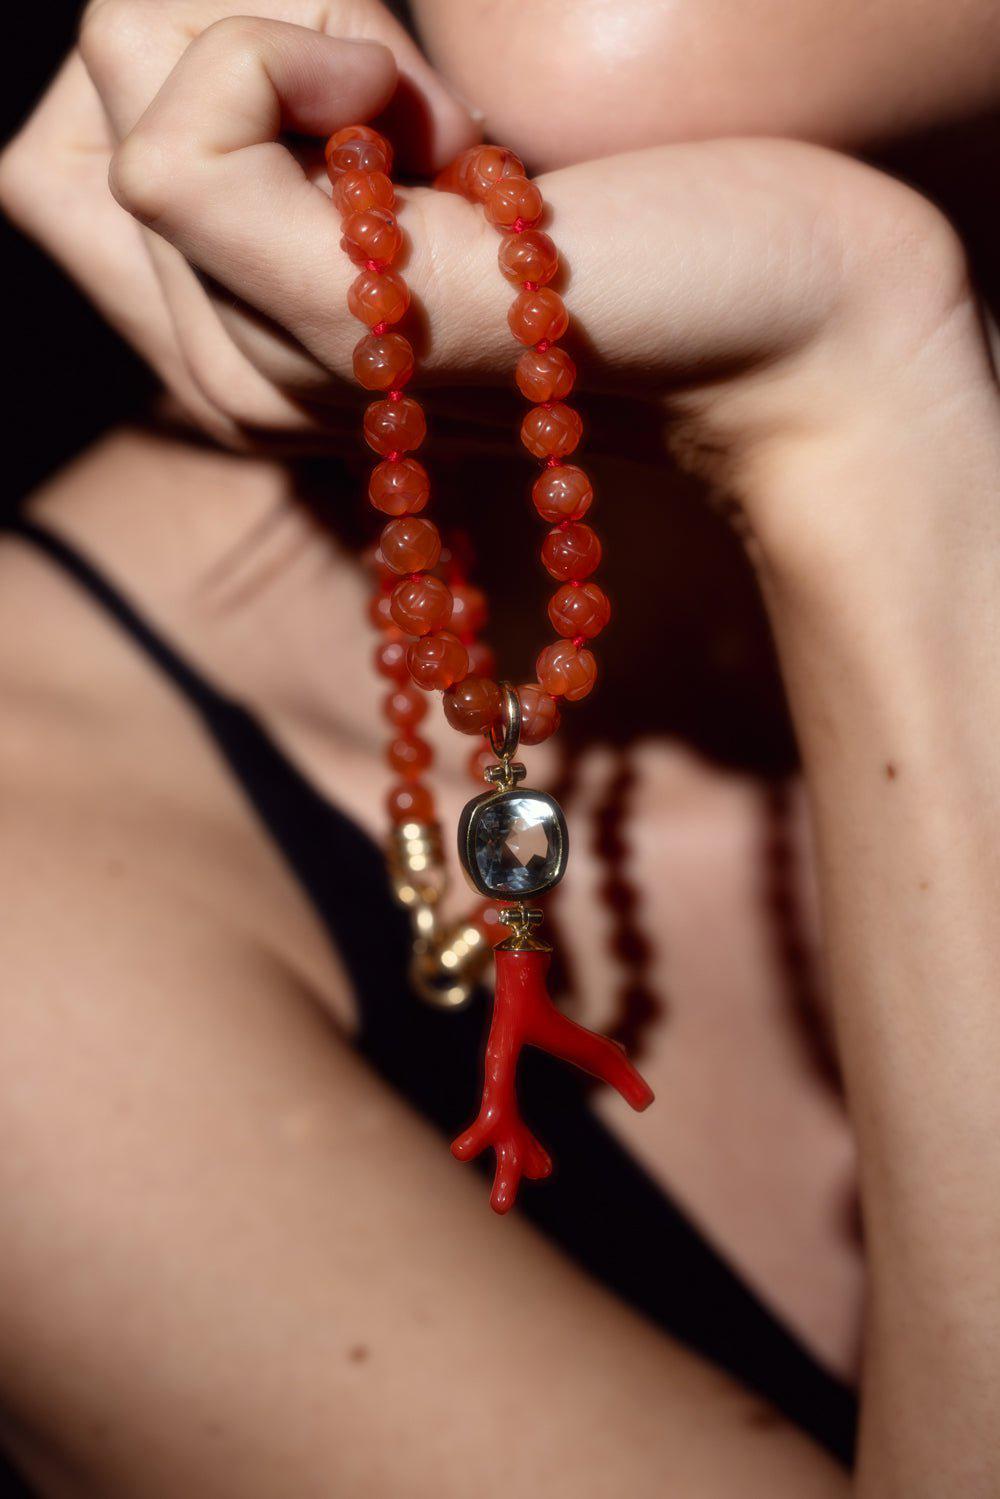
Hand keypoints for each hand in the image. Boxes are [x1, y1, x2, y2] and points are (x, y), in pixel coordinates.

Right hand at [5, 11, 996, 582]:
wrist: (770, 310)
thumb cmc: (618, 225)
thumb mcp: (395, 178)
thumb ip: (266, 152)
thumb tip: (192, 48)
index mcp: (229, 343)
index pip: (50, 167)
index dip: (180, 68)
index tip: (350, 100)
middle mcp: (219, 375)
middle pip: (60, 123)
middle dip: (224, 40)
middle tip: (400, 110)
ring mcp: (264, 365)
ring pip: (117, 88)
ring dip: (287, 40)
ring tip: (436, 137)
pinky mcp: (330, 321)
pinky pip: (182, 132)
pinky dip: (301, 60)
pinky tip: (437, 133)